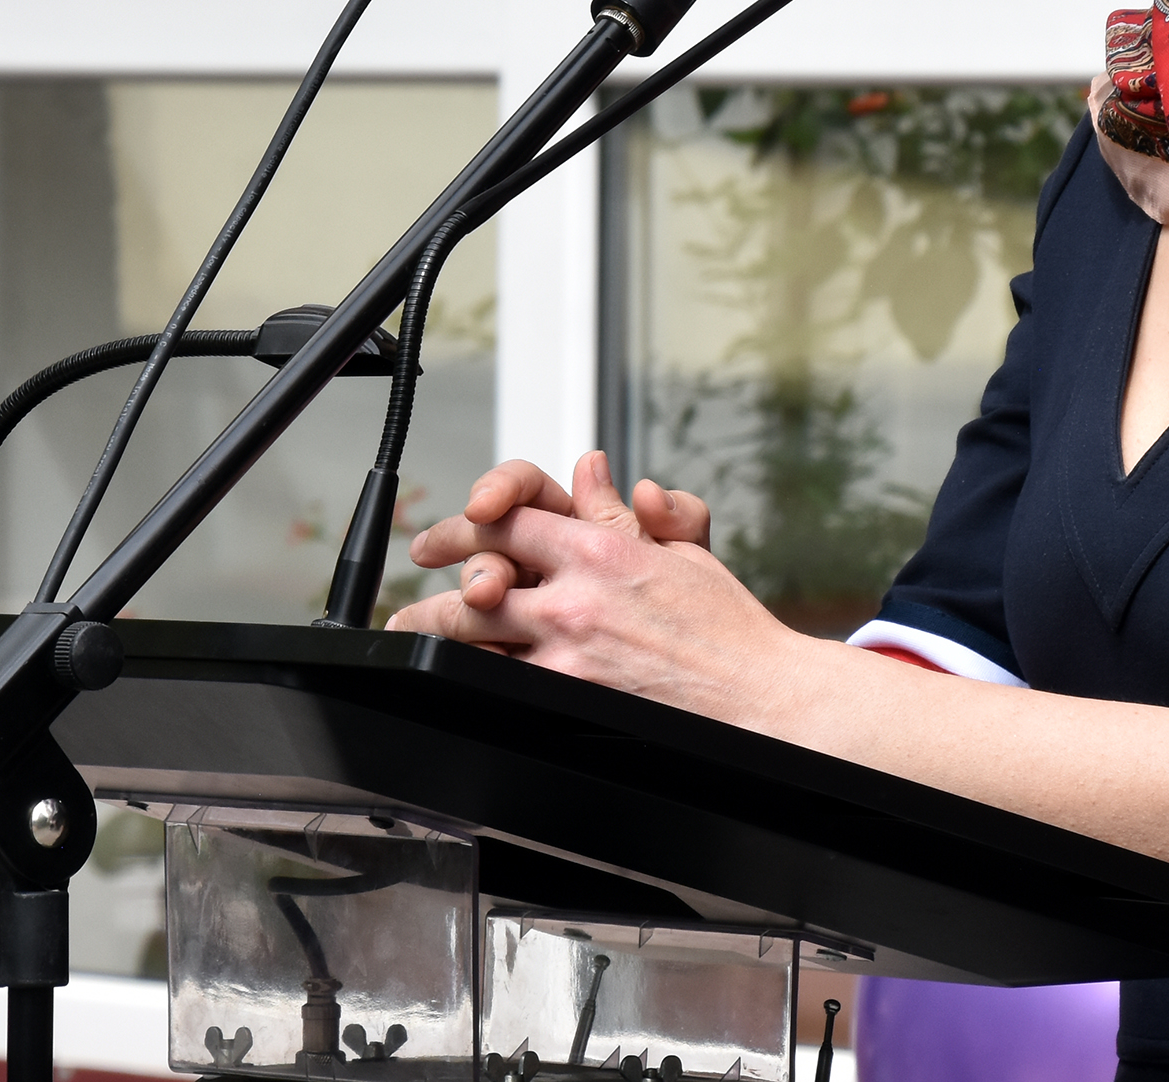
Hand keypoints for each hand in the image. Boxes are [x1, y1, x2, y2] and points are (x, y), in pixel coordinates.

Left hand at [384, 451, 806, 721]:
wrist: (761, 698)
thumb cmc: (729, 630)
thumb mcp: (682, 554)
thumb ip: (626, 514)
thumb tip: (590, 470)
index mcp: (603, 550)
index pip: (510, 521)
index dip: (462, 526)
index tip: (437, 540)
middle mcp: (578, 596)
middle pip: (477, 581)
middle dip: (432, 591)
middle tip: (407, 605)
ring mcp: (569, 652)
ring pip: (476, 637)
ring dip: (434, 637)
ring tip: (411, 639)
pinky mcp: (571, 699)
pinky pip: (504, 682)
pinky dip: (474, 678)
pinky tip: (454, 681)